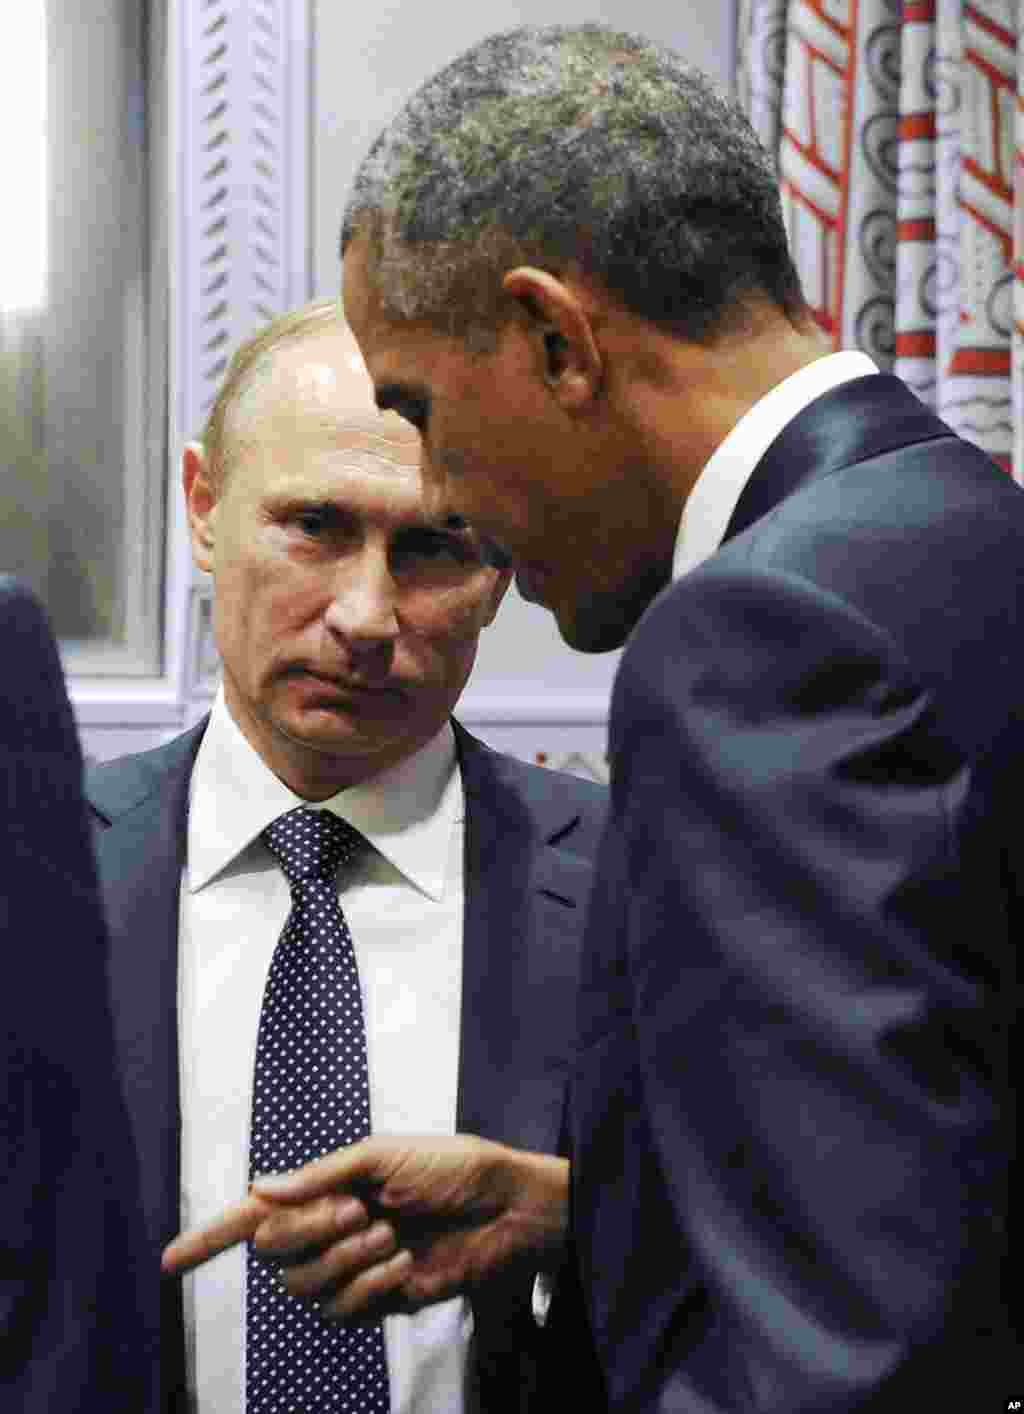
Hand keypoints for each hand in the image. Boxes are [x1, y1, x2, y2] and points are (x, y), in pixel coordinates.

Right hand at [161, 1134, 568, 1321]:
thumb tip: (258, 1188)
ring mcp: (351, 1268)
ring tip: (390, 1233)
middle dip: (312, 1230)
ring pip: (303, 1286)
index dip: (210, 1238)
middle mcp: (330, 1229)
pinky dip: (370, 1287)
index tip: (168, 1261)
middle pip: (274, 1251)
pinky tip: (402, 1267)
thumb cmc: (451, 1168)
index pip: (255, 1215)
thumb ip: (319, 1176)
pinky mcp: (376, 1302)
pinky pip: (342, 1311)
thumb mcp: (383, 1157)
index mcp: (328, 1187)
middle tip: (362, 1208)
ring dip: (346, 1258)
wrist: (504, 1209)